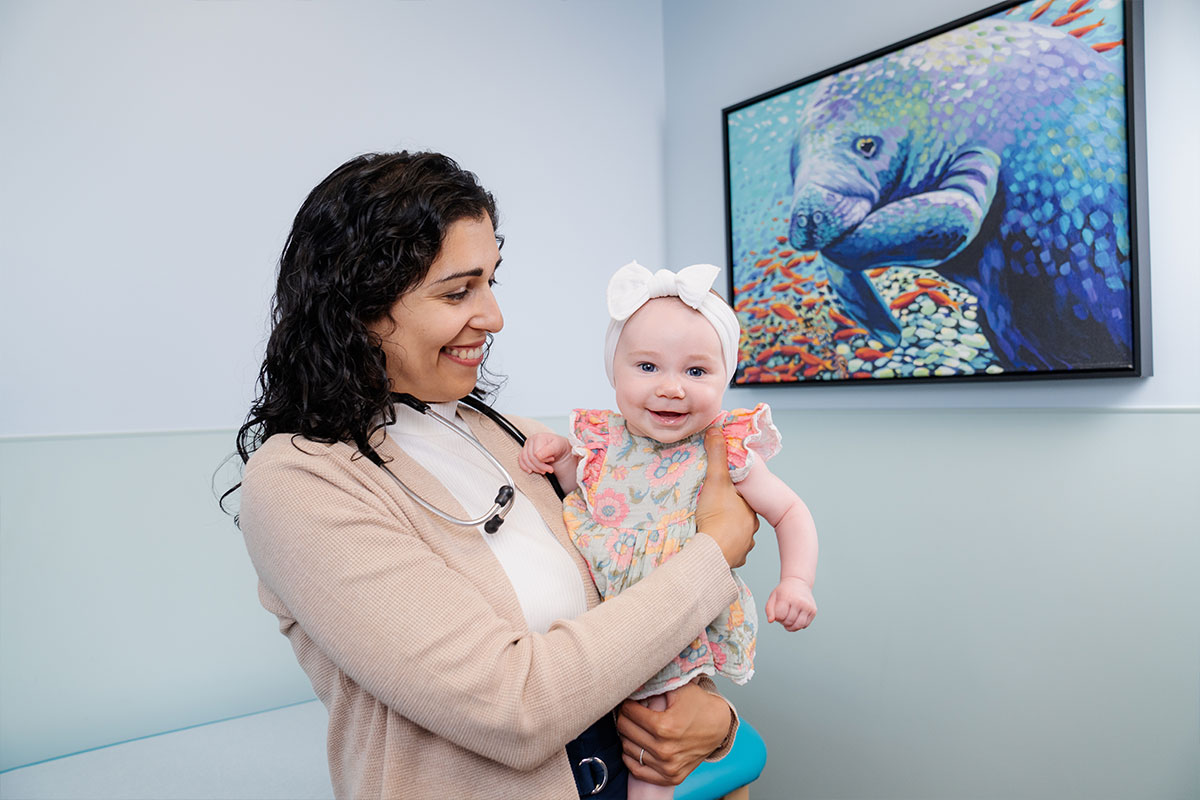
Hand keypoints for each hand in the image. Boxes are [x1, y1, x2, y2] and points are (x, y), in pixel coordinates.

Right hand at [517, 432, 569, 474]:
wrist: (559, 448)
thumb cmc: (558, 446)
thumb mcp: (557, 446)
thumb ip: (548, 450)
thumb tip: (538, 456)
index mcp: (538, 437)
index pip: (535, 454)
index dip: (543, 460)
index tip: (552, 460)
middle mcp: (531, 440)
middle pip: (530, 458)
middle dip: (540, 467)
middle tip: (550, 469)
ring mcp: (527, 446)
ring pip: (525, 460)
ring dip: (534, 468)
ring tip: (543, 470)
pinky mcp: (525, 451)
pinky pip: (521, 460)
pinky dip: (525, 467)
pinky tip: (531, 470)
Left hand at [616, 681, 732, 785]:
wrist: (719, 727)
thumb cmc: (698, 705)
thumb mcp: (679, 688)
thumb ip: (655, 684)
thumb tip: (634, 682)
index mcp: (665, 726)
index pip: (629, 713)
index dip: (626, 704)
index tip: (629, 700)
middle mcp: (665, 749)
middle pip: (625, 731)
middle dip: (624, 718)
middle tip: (628, 712)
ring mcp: (667, 766)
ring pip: (628, 750)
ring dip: (627, 736)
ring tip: (634, 727)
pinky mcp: (670, 777)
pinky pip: (638, 771)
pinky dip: (632, 758)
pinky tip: (635, 746)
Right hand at [695, 427, 757, 567]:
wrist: (712, 551)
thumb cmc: (716, 515)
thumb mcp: (715, 480)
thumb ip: (716, 455)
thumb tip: (716, 430)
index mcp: (749, 509)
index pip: (742, 498)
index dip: (730, 493)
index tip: (717, 493)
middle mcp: (751, 529)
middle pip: (739, 516)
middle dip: (727, 513)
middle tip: (709, 510)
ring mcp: (744, 546)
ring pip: (735, 535)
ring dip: (724, 532)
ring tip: (708, 528)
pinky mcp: (734, 561)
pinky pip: (729, 552)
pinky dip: (721, 548)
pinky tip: (710, 544)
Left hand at [765, 576, 816, 630]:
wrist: (798, 582)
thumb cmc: (784, 591)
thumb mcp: (773, 597)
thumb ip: (769, 610)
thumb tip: (770, 621)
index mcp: (787, 597)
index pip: (780, 616)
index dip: (777, 618)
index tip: (778, 613)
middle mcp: (799, 601)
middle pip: (789, 622)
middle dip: (783, 622)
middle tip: (783, 617)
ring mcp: (808, 606)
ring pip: (799, 625)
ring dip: (791, 627)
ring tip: (788, 621)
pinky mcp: (813, 610)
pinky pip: (805, 625)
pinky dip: (799, 625)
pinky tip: (796, 618)